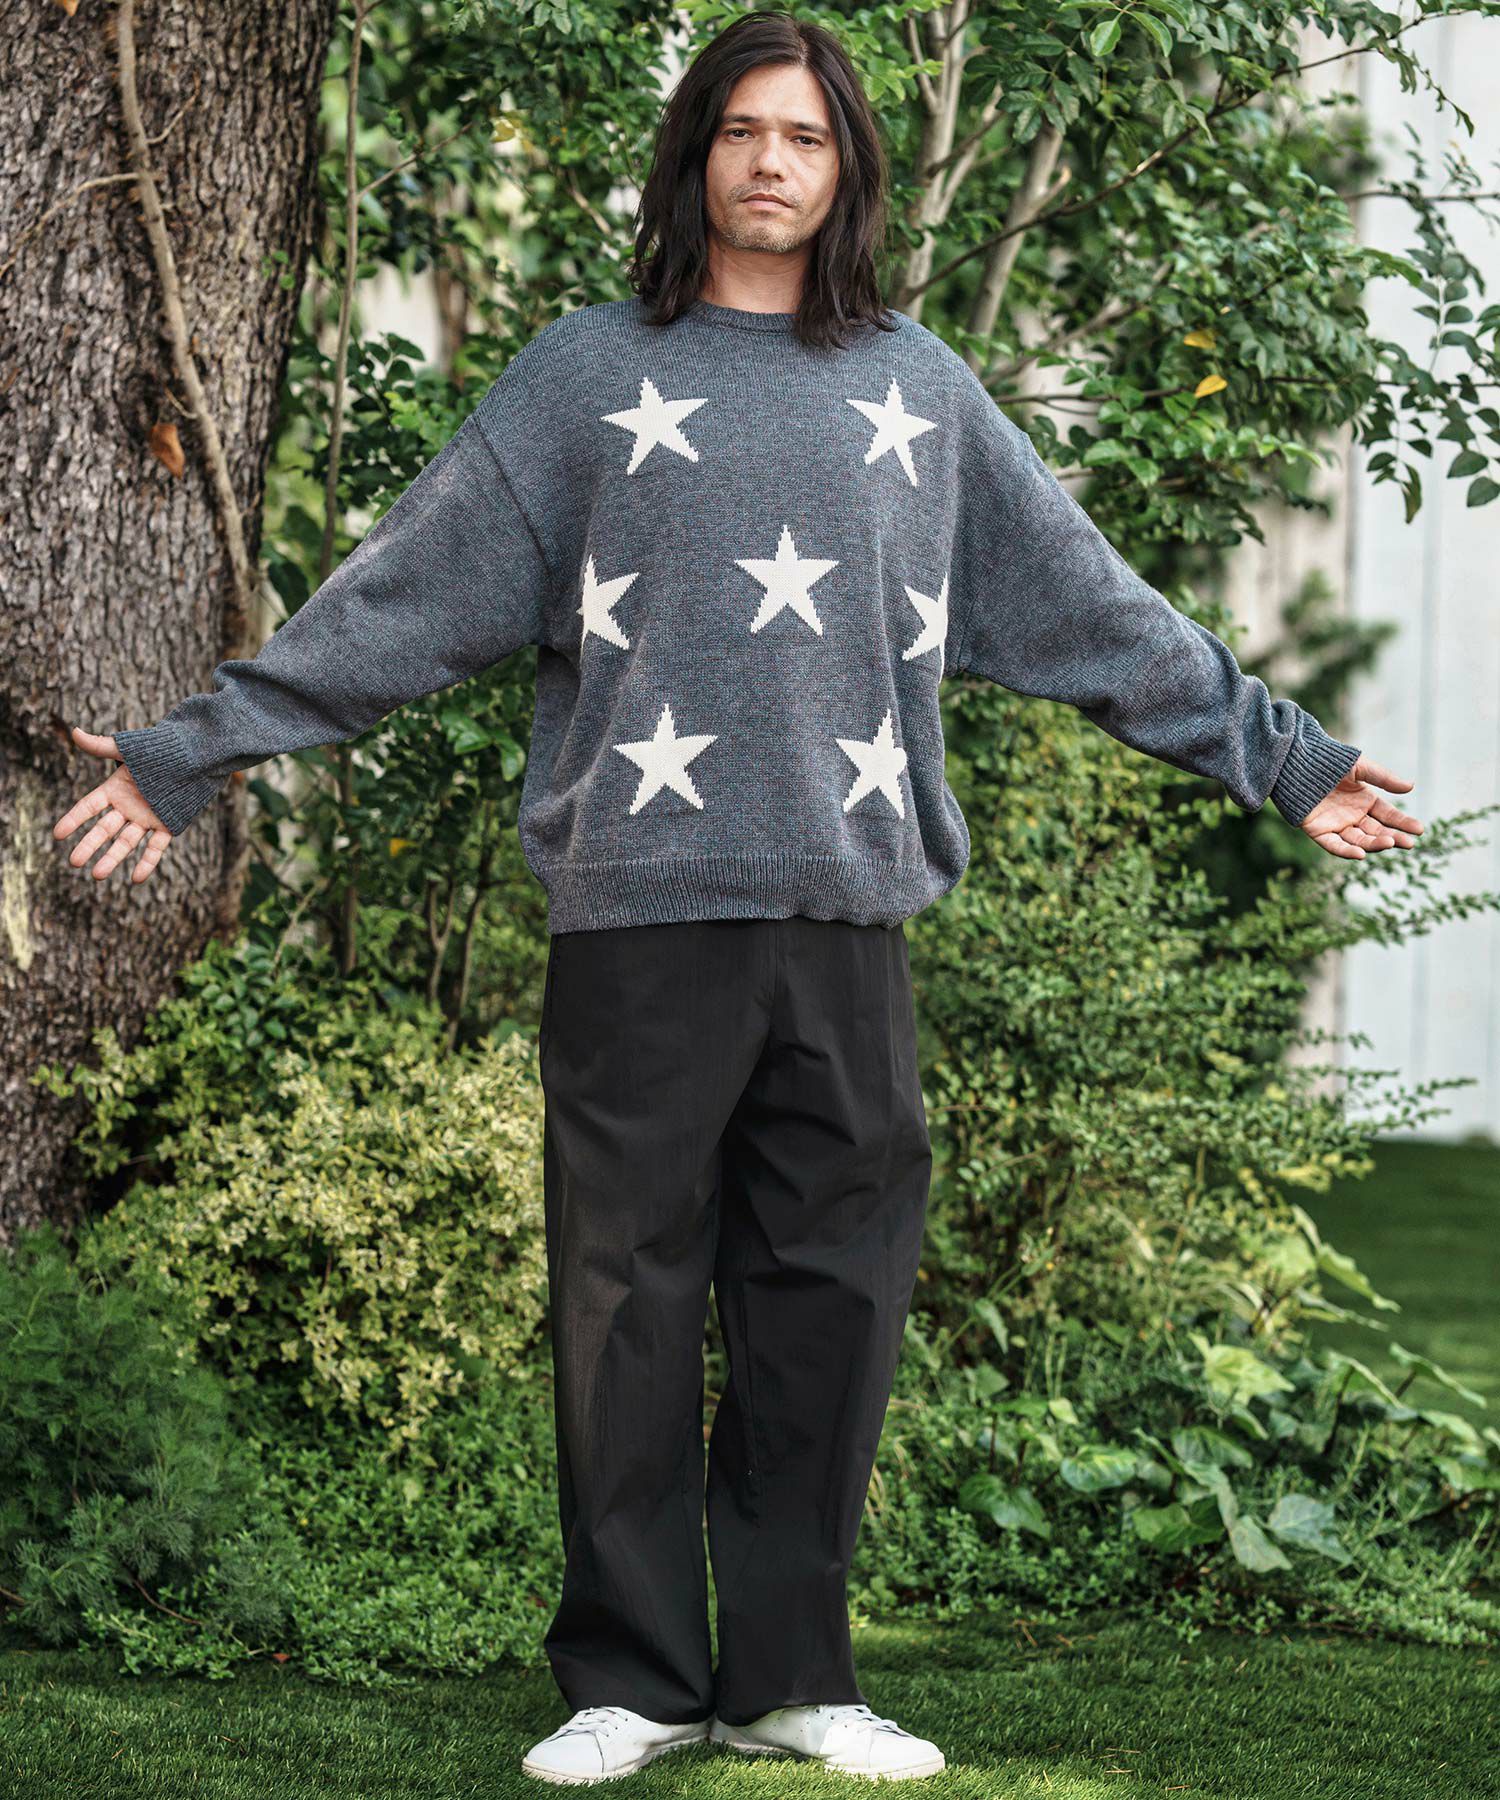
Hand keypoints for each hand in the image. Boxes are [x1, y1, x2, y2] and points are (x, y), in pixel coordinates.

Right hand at [52, 727, 173, 883]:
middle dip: (89, 846)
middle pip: (104, 830)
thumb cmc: (161, 749)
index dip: (73, 820)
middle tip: (75, 863)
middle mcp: (128, 807)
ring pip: (126, 842)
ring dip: (112, 858)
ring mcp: (147, 818)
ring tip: (97, 875)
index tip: (58, 835)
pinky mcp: (168, 826)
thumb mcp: (128, 750)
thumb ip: (102, 746)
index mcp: (116, 789)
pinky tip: (136, 878)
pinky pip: (155, 848)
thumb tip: (74, 731)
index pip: (88, 808)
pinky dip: (147, 863)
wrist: (197, 755)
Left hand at [1299, 754, 1422, 859]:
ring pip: (1359, 840)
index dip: (1403, 823)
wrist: (1297, 762)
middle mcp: (1352, 816)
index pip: (1388, 816)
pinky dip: (1346, 851)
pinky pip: (1334, 845)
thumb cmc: (1329, 761)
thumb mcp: (1360, 768)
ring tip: (1390, 843)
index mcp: (1364, 801)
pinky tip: (1360, 854)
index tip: (1419, 830)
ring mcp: (1336, 825)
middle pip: (1376, 831)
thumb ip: (1384, 778)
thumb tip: (1411, 787)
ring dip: (1374, 844)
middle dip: (1393, 837)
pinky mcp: (1318, 832)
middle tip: (1409, 843)